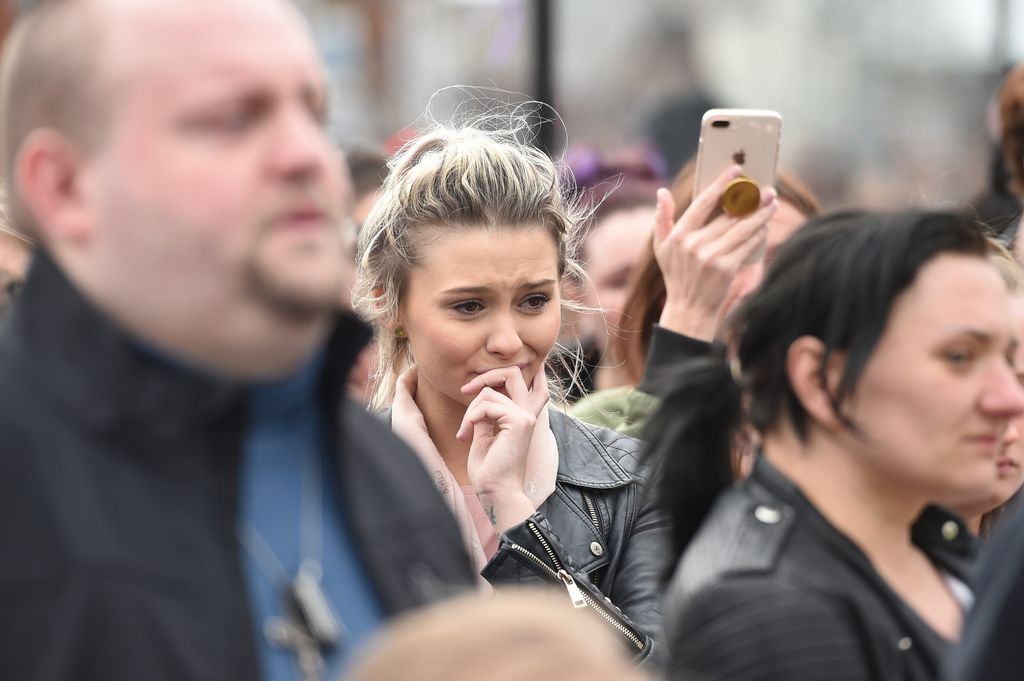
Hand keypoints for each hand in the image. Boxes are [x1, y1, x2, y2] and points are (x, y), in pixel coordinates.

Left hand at [457, 367, 549, 531]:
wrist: (495, 493)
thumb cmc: (489, 471)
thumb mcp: (484, 434)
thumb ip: (486, 414)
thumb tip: (479, 395)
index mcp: (524, 417)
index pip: (528, 383)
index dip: (508, 373)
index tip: (473, 386)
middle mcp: (528, 414)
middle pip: (513, 374)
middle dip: (486, 376)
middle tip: (464, 391)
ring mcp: (526, 417)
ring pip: (490, 391)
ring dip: (470, 410)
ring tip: (464, 432)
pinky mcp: (519, 421)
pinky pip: (486, 405)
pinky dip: (470, 418)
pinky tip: (466, 436)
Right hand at [653, 165, 777, 340]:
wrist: (688, 309)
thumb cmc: (675, 274)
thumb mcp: (661, 247)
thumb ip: (661, 219)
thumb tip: (662, 192)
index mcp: (679, 235)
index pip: (704, 202)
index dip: (721, 183)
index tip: (736, 169)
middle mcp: (694, 244)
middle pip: (728, 214)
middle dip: (749, 198)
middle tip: (765, 187)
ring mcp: (711, 257)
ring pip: (742, 228)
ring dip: (760, 213)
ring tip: (771, 202)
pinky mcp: (726, 269)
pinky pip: (747, 246)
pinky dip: (758, 234)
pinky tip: (765, 226)